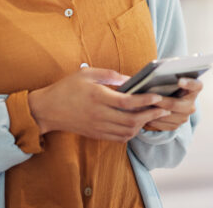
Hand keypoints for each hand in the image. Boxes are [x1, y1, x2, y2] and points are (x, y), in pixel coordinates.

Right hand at [28, 68, 170, 142]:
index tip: (158, 97)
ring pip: (127, 131)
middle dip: (151, 115)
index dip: (145, 100)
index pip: (128, 102)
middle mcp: (99, 115)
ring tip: (153, 116)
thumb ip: (109, 75)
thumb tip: (129, 79)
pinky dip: (132, 133)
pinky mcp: (96, 134)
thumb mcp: (86, 73)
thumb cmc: (67, 88)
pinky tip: (137, 125)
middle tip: (164, 109)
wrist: (48, 109)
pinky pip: (119, 138)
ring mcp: (98, 127)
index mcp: (98, 97)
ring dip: (143, 125)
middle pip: (132, 120)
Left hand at [143, 78, 202, 131]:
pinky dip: (154, 121)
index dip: (189, 83)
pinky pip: (164, 125)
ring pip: (168, 116)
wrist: (165, 97)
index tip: (179, 81)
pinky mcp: (177, 125)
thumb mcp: (168, 78)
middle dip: (161, 102)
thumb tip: (156, 74)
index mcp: (194, 88)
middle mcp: (191, 104)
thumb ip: (167, 76)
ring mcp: (185, 116)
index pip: (196, 85)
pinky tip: (144, 116)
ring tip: (142, 107)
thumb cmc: (165, 83)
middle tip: (150, 99)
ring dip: (154, 112)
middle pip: (175, 104)